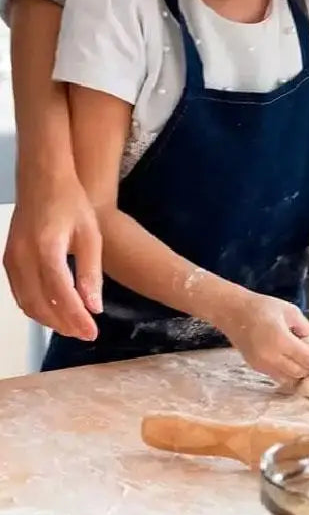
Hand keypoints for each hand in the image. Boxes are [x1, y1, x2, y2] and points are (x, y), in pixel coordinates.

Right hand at [4, 167, 102, 339]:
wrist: (43, 181)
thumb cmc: (71, 203)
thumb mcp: (91, 235)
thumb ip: (91, 272)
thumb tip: (94, 307)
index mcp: (46, 248)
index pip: (60, 294)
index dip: (76, 318)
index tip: (92, 332)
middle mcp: (22, 256)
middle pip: (39, 304)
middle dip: (63, 324)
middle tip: (86, 333)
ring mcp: (11, 259)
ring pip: (26, 302)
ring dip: (49, 320)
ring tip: (74, 327)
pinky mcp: (8, 260)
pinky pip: (19, 293)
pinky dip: (36, 307)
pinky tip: (55, 312)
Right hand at [216, 293, 308, 382]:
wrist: (233, 312)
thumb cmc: (263, 307)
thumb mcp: (291, 311)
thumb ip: (306, 328)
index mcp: (281, 340)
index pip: (308, 360)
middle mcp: (271, 357)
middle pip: (300, 373)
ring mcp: (262, 365)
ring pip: (289, 380)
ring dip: (300, 375)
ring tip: (307, 364)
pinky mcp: (256, 368)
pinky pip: (277, 377)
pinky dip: (288, 375)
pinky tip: (293, 364)